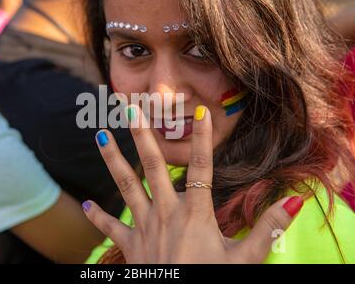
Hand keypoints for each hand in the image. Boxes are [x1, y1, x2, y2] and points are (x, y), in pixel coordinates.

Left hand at [83, 105, 302, 262]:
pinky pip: (110, 229)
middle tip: (130, 108)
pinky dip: (97, 217)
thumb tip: (293, 201)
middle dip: (142, 135)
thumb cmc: (211, 281)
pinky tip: (83, 205)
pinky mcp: (131, 247)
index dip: (203, 138)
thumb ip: (268, 230)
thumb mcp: (245, 260)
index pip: (201, 167)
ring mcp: (145, 228)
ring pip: (126, 186)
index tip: (202, 111)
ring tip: (99, 137)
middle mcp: (166, 213)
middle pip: (153, 166)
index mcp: (195, 214)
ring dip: (113, 160)